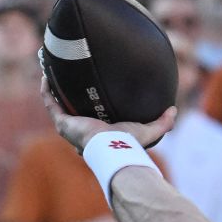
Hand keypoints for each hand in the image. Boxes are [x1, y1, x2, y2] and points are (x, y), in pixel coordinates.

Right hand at [41, 76, 176, 152]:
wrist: (113, 149)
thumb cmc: (129, 144)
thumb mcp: (149, 131)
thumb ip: (163, 123)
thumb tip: (174, 110)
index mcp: (99, 134)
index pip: (92, 123)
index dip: (88, 109)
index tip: (90, 94)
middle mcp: (82, 132)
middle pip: (72, 112)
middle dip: (68, 97)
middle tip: (69, 80)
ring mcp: (71, 127)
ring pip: (58, 106)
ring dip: (54, 90)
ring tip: (53, 72)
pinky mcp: (63, 123)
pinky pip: (50, 104)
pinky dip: (47, 90)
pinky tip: (46, 75)